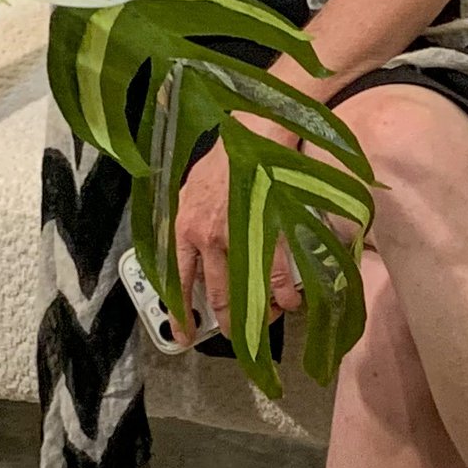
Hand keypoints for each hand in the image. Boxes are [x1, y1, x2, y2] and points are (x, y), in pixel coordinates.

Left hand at [175, 142, 306, 337]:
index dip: (180, 312)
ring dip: (259, 313)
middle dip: (227, 321)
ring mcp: (239, 235)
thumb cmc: (223, 158)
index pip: (177, 280)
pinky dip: (285, 295)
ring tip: (267, 321)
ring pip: (247, 290)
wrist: (254, 133)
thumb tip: (186, 249)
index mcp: (185, 227)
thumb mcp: (190, 189)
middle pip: (217, 294)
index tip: (184, 334)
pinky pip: (276, 276)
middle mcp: (208, 236)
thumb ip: (186, 222)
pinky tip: (291, 303)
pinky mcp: (269, 231)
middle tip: (235, 335)